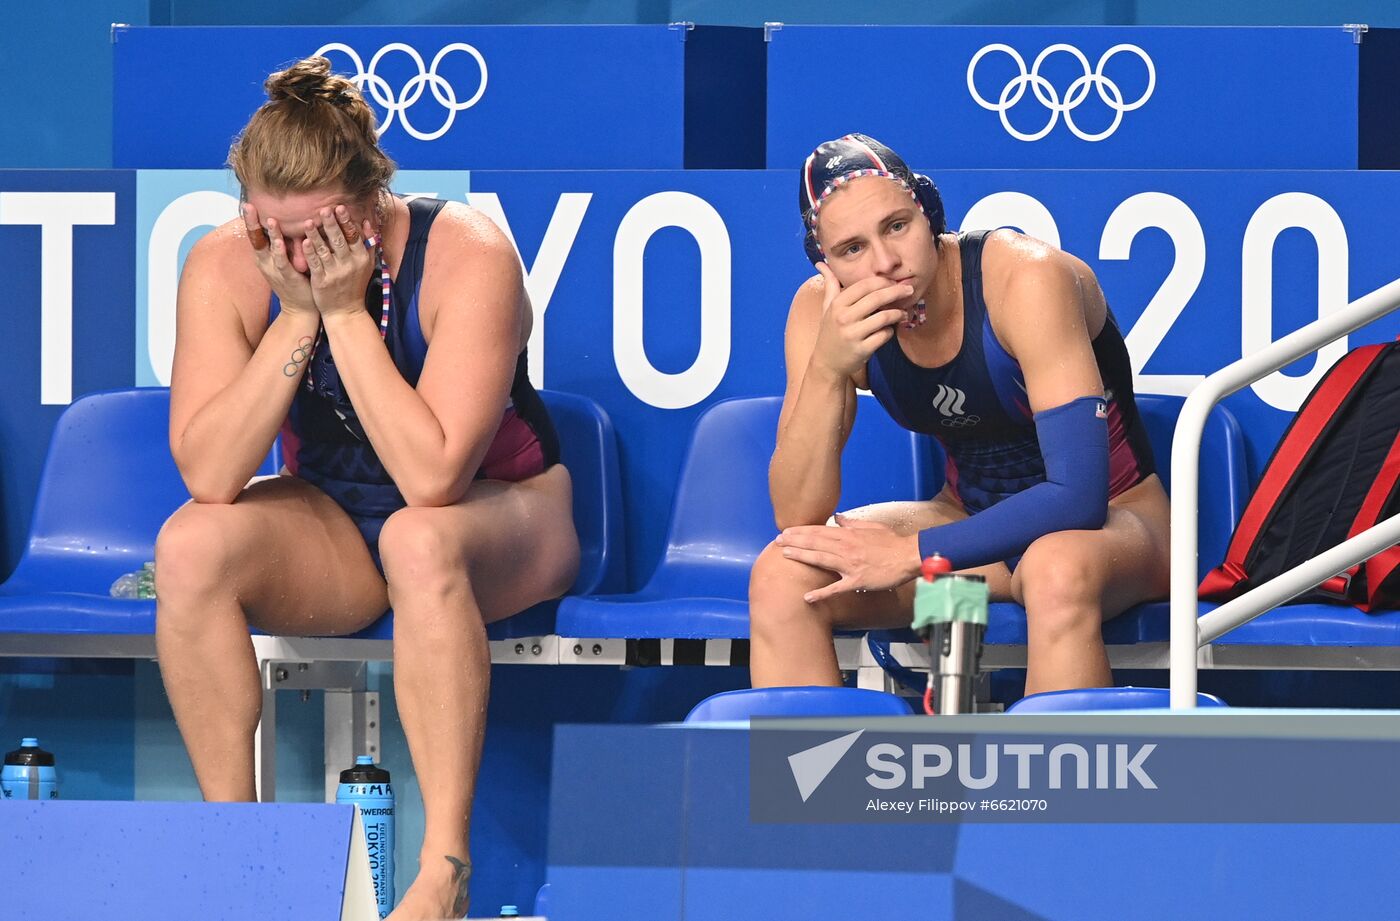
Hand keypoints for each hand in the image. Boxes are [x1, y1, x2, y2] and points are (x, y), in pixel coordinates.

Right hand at [242, 203, 315, 317]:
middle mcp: (266, 262)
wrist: (301, 309)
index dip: (251, 219)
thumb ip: (284, 243)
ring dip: (270, 234)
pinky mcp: (287, 278)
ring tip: (268, 219)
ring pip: (270, 249)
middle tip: (248, 205)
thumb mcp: (285, 259)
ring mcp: (275, 271)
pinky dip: (280, 251)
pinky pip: (282, 263)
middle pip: (256, 238)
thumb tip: (286, 223)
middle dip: (252, 222)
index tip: (248, 202)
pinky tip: (281, 241)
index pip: (256, 234)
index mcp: (265, 256)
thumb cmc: (295, 280)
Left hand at [301, 206, 376, 320]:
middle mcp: (350, 265)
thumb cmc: (355, 285)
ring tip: (308, 221)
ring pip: (325, 250)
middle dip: (331, 224)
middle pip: (340, 241)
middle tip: (324, 209)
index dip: (346, 221)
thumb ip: (368, 243)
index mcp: (361, 259)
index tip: (339, 207)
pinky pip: (315, 264)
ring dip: (316, 235)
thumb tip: (367, 222)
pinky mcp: (322, 282)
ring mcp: (335, 274)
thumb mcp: (367, 264)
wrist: (345, 311)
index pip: (354, 236)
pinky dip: (310, 252)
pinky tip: (304, 241)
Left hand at [775, 514, 921, 603]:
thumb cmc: (892, 542)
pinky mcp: (857, 581)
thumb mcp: (872, 527)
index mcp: (849, 535)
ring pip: (821, 559)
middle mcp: (846, 548)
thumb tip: (837, 517)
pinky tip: (807, 597)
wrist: (909, 556)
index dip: (802, 531)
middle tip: (778, 541)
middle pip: (816, 543)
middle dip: (795, 541)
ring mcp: (850, 565)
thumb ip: (853, 523)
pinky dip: (821, 593)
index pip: (820, 531)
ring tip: (785, 555)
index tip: (787, 531)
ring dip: (801, 556)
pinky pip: (836, 588)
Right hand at [809, 262, 910, 378]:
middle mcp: (844, 317)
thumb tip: (821, 263)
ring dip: (898, 313)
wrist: (826, 363)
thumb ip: (829, 285)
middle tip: (909, 290)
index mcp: (837, 304)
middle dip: (897, 292)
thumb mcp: (826, 307)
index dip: (883, 281)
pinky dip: (890, 331)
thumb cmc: (829, 332)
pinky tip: (889, 330)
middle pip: (877, 298)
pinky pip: (884, 335)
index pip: (865, 285)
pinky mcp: (862, 349)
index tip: (894, 282)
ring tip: (903, 313)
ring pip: (884, 317)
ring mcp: (853, 334)